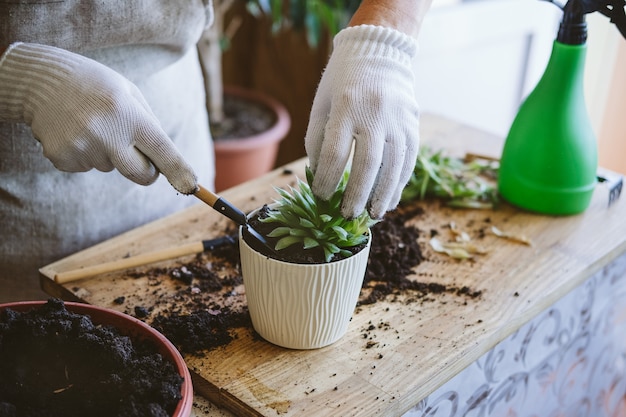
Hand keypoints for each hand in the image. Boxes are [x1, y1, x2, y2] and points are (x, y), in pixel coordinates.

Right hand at [0, 43, 197, 193]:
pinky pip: (87, 167)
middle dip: (146, 170)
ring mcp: (82, 148)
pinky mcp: (62, 158)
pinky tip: (74, 131)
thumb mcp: (130, 94)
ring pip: (111, 167)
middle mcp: (106, 133)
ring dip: (108, 152)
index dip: (178, 170)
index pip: (161, 150)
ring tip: (90, 124)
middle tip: (135, 149)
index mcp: (128, 114)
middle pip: (141, 174)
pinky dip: (86, 154)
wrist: (41, 81)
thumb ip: (150, 126)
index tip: (190, 186)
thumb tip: (169, 163)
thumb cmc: (96, 86)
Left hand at [305, 25, 419, 218]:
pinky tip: (391, 199)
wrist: (379, 52)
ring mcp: (398, 119)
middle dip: (356, 194)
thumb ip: (318, 138)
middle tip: (347, 214)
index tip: (320, 196)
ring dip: (383, 195)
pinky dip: (399, 183)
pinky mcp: (412, 125)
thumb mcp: (322, 103)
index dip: (326, 179)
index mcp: (345, 106)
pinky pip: (408, 160)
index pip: (335, 152)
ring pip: (393, 166)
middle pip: (367, 164)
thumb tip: (318, 176)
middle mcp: (374, 113)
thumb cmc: (342, 80)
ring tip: (373, 214)